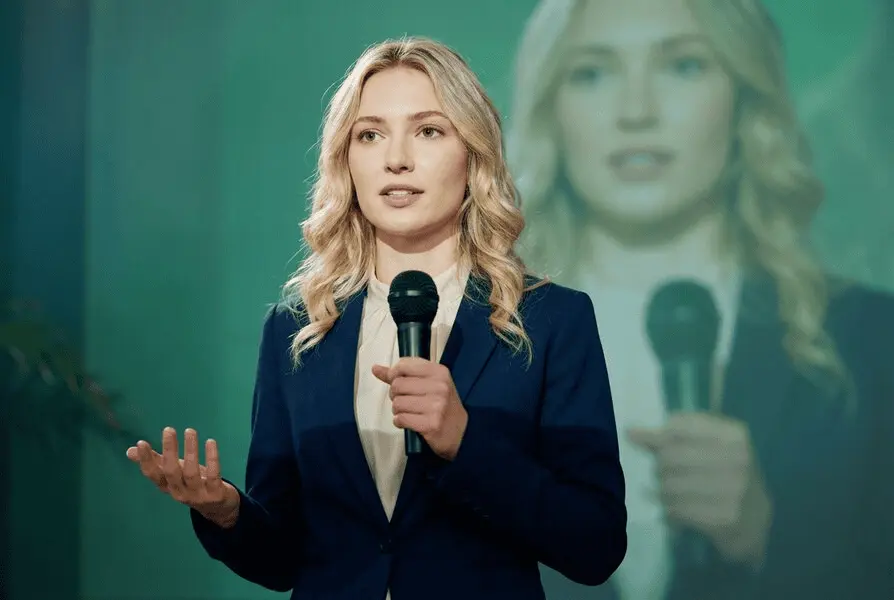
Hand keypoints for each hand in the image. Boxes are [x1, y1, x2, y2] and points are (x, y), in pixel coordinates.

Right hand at [126, 427, 239, 527]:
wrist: (219, 507)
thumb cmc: (193, 484)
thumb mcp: (174, 474)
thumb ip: (155, 462)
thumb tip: (130, 450)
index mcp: (167, 486)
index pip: (152, 475)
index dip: (146, 460)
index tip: (141, 443)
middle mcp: (180, 493)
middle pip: (171, 472)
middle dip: (169, 451)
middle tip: (168, 430)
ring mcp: (198, 495)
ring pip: (191, 473)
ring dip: (190, 451)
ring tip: (189, 431)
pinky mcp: (216, 494)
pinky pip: (213, 475)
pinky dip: (212, 458)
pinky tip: (210, 442)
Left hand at [371, 357, 467, 460]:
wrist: (462, 432)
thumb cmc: (442, 404)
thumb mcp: (429, 383)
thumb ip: (402, 375)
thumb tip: (375, 368)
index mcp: (439, 372)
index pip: (403, 365)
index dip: (394, 375)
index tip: (398, 382)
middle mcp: (439, 386)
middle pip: (397, 385)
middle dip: (395, 395)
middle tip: (405, 401)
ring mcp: (436, 406)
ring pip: (397, 403)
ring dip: (398, 410)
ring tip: (409, 412)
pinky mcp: (431, 424)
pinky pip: (400, 419)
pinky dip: (400, 422)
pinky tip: (409, 422)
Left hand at [629, 413, 771, 566]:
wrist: (756, 519)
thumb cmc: (726, 473)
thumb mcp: (713, 445)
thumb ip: (677, 434)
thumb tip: (633, 432)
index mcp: (734, 435)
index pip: (678, 427)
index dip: (654, 434)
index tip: (639, 438)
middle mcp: (737, 460)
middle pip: (670, 456)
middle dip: (658, 466)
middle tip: (661, 473)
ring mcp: (734, 490)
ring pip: (669, 485)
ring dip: (661, 490)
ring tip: (667, 493)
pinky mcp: (725, 519)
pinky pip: (676, 509)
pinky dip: (668, 509)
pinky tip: (673, 509)